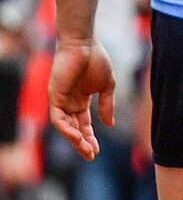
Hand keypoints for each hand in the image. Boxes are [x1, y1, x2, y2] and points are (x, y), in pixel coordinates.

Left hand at [48, 39, 115, 160]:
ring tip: (86, 150)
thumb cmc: (96, 59)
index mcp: (81, 101)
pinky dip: (67, 129)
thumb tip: (111, 125)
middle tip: (91, 156)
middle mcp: (69, 103)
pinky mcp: (54, 97)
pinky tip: (78, 136)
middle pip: (75, 129)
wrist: (84, 43)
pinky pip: (58, 119)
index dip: (90, 138)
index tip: (97, 150)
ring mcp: (61, 101)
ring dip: (75, 140)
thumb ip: (108, 105)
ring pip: (65, 128)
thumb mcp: (107, 85)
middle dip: (82, 143)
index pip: (84, 125)